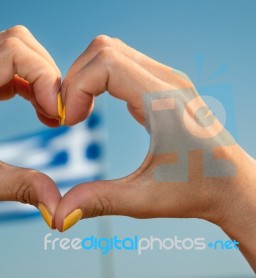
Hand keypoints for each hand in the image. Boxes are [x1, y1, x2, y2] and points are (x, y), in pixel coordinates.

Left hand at [0, 25, 61, 277]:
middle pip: (16, 42)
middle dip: (45, 72)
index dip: (45, 76)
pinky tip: (33, 108)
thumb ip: (25, 187)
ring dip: (36, 77)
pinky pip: (2, 69)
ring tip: (47, 112)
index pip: (14, 52)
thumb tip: (61, 205)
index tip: (55, 112)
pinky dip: (25, 83)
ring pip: (10, 52)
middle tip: (55, 109)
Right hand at [55, 35, 255, 269]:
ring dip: (84, 77)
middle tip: (67, 116)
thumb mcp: (145, 200)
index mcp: (164, 101)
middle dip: (74, 79)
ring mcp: (164, 79)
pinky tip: (91, 108)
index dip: (76, 87)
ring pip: (110, 52)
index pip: (106, 64)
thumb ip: (99, 201)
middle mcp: (166, 81)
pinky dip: (96, 80)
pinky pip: (119, 64)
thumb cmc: (198, 191)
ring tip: (77, 113)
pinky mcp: (160, 85)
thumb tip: (58, 214)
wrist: (232, 184)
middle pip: (104, 49)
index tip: (68, 122)